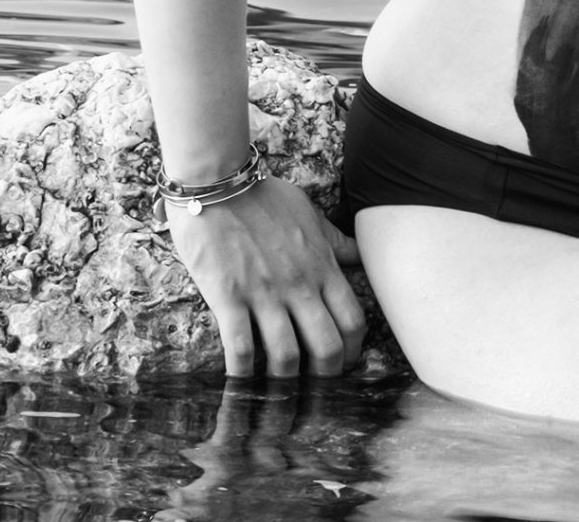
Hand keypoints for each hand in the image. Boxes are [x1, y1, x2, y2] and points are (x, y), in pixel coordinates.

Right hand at [167, 174, 366, 378]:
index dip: (354, 351)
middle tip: (316, 391)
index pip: (353, 320)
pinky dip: (242, 374)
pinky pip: (240, 347)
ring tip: (279, 395)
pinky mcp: (228, 297)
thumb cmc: (264, 197)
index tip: (345, 364)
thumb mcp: (309, 214)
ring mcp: (264, 293)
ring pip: (286, 356)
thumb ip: (334, 241)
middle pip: (326, 347)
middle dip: (325, 377)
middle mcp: (299, 285)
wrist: (218, 182)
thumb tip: (360, 255)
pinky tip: (240, 383)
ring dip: (285, 384)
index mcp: (322, 267)